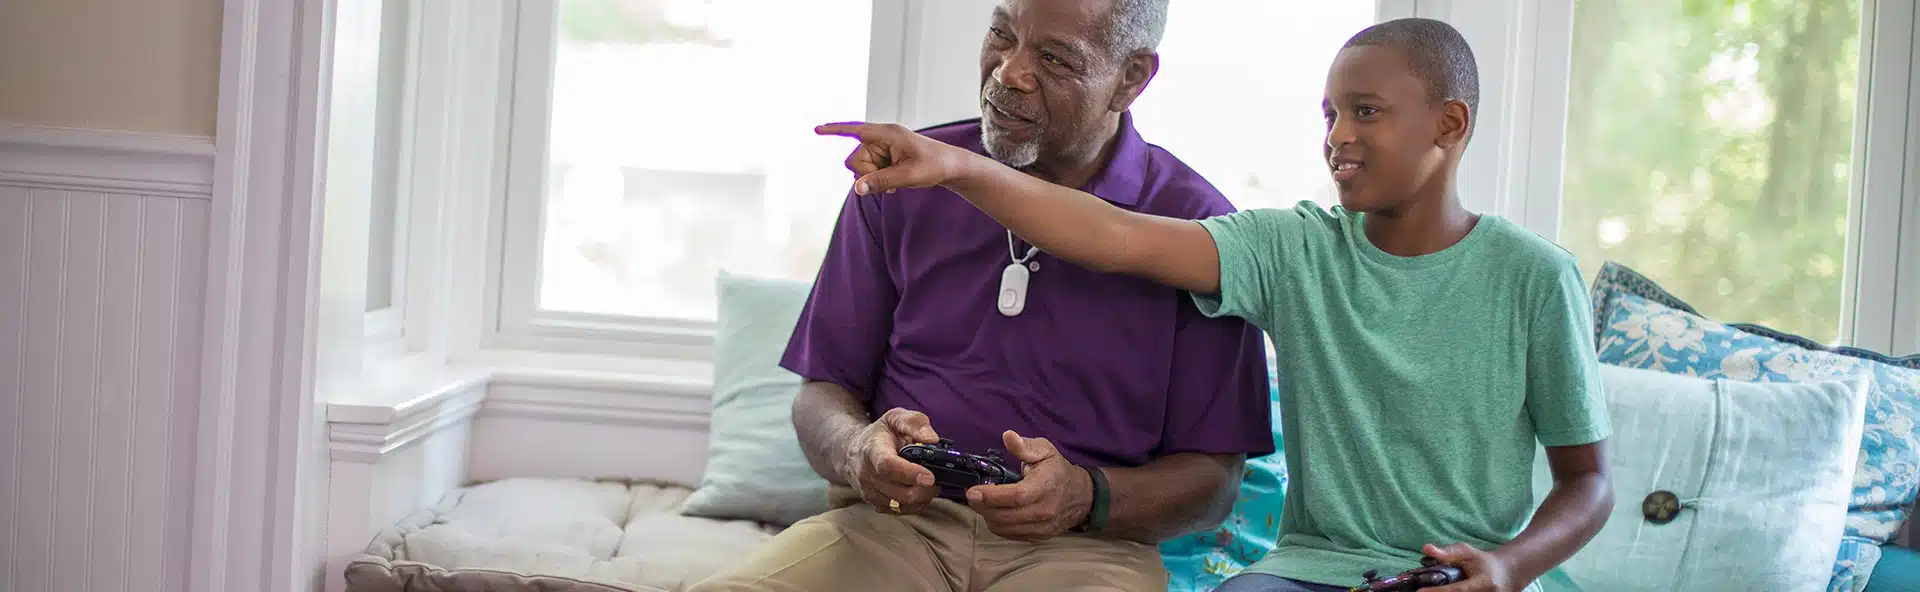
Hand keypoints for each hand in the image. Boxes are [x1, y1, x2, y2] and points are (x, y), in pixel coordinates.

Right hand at [814, 122, 977, 195]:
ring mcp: (883, 148)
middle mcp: (882, 138)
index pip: (855, 130)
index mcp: (887, 134)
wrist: (951, 167)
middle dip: (866, 174)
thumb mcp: (908, 176)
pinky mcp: (886, 157)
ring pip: (861, 168)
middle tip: (888, 182)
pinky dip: (878, 180)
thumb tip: (857, 188)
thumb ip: (880, 181)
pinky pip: (870, 171)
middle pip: (855, 159)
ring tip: (895, 183)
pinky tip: (894, 184)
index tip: (817, 129)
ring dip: (874, 179)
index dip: (835, 131)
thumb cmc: (934, 165)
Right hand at [841, 408, 942, 514]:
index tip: (930, 477)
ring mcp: (869, 492)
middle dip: (925, 489)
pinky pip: (900, 511)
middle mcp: (867, 475)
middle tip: (937, 479)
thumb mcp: (895, 418)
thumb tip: (932, 439)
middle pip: (899, 493)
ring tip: (928, 483)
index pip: (888, 466)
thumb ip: (915, 423)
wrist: (853, 452)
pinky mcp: (874, 504)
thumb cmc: (879, 434)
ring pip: (902, 505)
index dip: (910, 474)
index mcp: (872, 451)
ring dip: (922, 497)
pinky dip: (914, 504)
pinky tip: (918, 490)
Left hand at [964, 430, 1092, 541]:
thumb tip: (1008, 436)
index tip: (973, 491)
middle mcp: (1044, 511)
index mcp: (1045, 487)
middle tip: (972, 495)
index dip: (992, 496)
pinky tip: (996, 512)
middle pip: (1005, 515)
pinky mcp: (1038, 537)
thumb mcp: (1045, 451)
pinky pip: (1009, 535)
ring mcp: (1042, 527)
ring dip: (988, 516)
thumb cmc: (1058, 470)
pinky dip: (997, 524)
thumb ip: (1025, 446)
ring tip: (984, 502)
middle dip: (983, 506)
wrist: (1081, 496)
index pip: (1016, 496)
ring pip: (1004, 527)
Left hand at [1422, 543, 1518, 591]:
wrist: (1507, 574)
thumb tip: (1426, 548)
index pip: (1457, 590)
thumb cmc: (1483, 562)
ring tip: (1430, 590)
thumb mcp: (1467, 553)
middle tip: (1420, 591)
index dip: (1437, 591)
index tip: (1420, 591)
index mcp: (1483, 583)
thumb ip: (1448, 552)